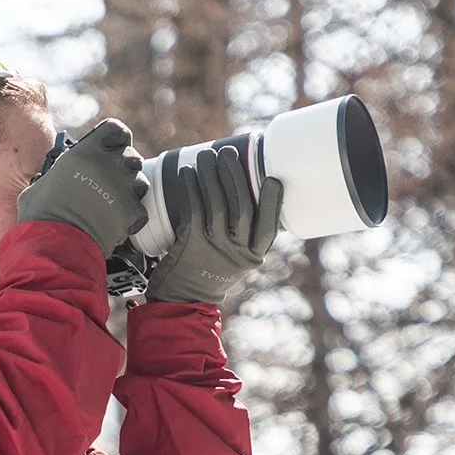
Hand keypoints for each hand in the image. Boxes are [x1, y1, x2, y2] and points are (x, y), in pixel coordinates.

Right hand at [17, 119, 148, 257]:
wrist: (55, 243)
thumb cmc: (41, 216)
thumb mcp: (41, 184)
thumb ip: (57, 174)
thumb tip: (54, 180)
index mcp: (86, 152)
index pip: (116, 129)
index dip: (117, 139)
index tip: (112, 149)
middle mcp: (108, 164)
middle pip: (132, 156)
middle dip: (125, 169)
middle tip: (111, 184)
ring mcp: (122, 187)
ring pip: (140, 182)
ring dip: (130, 193)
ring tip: (111, 207)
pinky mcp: (130, 212)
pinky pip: (141, 211)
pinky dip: (132, 220)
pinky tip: (116, 225)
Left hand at [145, 142, 282, 306]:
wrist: (182, 302)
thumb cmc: (209, 275)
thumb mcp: (235, 261)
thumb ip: (244, 236)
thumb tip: (242, 194)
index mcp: (253, 256)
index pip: (268, 226)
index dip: (273, 201)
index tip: (272, 178)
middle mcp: (237, 252)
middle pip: (242, 206)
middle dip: (234, 175)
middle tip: (228, 152)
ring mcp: (214, 248)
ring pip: (217, 204)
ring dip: (210, 175)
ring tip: (206, 156)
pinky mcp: (191, 245)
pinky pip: (193, 209)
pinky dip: (190, 188)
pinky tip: (187, 174)